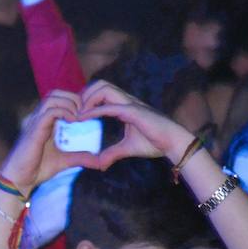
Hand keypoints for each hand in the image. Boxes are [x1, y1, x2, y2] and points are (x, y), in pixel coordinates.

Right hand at [0, 91, 97, 193]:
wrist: (19, 179)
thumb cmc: (37, 169)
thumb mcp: (64, 161)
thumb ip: (80, 157)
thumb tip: (99, 162)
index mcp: (45, 121)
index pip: (59, 99)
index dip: (75, 102)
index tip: (88, 115)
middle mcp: (39, 117)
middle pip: (56, 93)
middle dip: (74, 99)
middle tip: (86, 114)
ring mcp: (35, 121)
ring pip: (52, 98)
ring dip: (70, 104)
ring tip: (80, 117)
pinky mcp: (34, 129)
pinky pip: (50, 111)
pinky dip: (64, 112)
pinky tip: (73, 121)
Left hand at [77, 80, 194, 170]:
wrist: (173, 142)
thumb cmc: (155, 142)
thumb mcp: (127, 148)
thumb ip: (112, 153)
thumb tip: (100, 164)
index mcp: (124, 105)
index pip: (102, 92)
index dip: (88, 97)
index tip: (76, 111)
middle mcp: (126, 100)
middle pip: (101, 84)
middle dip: (85, 92)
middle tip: (74, 109)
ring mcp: (130, 103)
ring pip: (104, 88)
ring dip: (88, 98)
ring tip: (77, 112)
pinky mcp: (133, 111)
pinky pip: (110, 106)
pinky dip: (95, 110)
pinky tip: (83, 117)